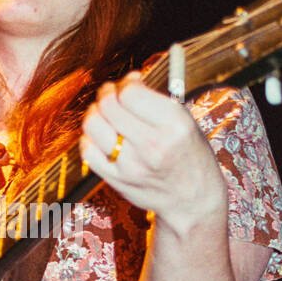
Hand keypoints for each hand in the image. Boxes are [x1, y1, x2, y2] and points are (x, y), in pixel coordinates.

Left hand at [80, 71, 227, 237]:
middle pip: (109, 106)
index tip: (131, 82)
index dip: (127, 82)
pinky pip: (87, 151)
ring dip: (95, 112)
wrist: (193, 199)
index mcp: (175, 125)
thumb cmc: (190, 156)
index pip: (131, 93)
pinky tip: (101, 135)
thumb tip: (129, 80)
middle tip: (113, 93)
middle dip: (108, 93)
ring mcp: (131, 165)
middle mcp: (152, 145)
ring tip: (105, 112)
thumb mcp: (187, 123)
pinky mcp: (117, 180)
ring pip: (93, 125)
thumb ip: (158, 101)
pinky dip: (89, 137)